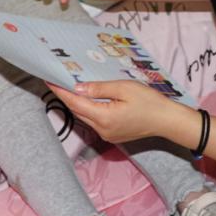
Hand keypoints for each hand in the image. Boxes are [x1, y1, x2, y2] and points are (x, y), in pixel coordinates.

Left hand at [48, 80, 182, 143]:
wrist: (166, 120)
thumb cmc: (149, 102)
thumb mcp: (124, 88)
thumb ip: (99, 88)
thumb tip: (78, 88)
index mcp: (103, 117)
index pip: (75, 102)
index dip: (60, 91)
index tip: (48, 80)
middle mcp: (102, 129)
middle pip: (78, 110)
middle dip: (66, 96)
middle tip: (56, 80)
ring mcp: (107, 134)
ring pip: (85, 116)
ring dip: (77, 102)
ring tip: (68, 86)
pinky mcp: (112, 135)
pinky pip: (94, 120)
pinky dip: (88, 109)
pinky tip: (87, 98)